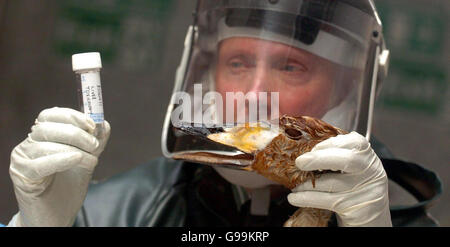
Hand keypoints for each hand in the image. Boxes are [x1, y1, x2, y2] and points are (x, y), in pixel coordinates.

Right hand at [8, 107, 110, 226]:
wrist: (57, 215)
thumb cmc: (69, 186)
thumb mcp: (86, 160)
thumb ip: (95, 142)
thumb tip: (103, 124)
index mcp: (42, 136)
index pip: (50, 115)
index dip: (72, 116)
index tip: (91, 124)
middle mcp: (28, 144)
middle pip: (48, 127)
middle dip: (76, 133)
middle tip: (94, 144)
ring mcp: (22, 159)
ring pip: (44, 144)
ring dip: (73, 149)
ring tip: (91, 160)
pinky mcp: (22, 176)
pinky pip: (40, 164)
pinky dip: (61, 159)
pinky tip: (77, 159)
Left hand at [287, 132, 391, 226]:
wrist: (369, 219)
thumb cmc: (353, 190)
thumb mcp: (350, 171)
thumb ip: (334, 158)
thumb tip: (303, 151)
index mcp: (368, 157)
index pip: (354, 142)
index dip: (330, 144)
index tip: (313, 149)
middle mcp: (371, 172)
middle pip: (347, 160)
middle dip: (319, 158)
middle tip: (300, 162)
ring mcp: (365, 191)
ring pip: (332, 182)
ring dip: (307, 183)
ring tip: (294, 185)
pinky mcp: (356, 208)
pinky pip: (326, 200)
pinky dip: (306, 198)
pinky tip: (295, 198)